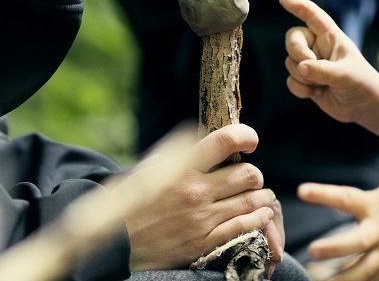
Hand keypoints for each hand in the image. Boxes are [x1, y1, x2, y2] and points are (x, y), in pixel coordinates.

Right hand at [121, 124, 282, 270]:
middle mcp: (195, 191)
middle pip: (248, 173)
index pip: (225, 141)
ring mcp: (203, 219)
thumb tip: (210, 137)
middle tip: (250, 177)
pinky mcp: (206, 242)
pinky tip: (259, 215)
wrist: (118, 240)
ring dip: (261, 196)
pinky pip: (246, 228)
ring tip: (259, 196)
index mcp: (181, 167)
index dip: (245, 135)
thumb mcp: (152, 165)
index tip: (251, 140)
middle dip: (253, 173)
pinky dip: (258, 219)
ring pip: (252, 201)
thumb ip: (182, 150)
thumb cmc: (135, 198)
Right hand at [280, 0, 378, 122]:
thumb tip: (302, 67)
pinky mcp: (305, 80)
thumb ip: (323, 70)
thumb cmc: (362, 83)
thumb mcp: (346, 74)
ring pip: (289, 63)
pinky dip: (301, 89)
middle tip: (310, 66)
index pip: (312, 15)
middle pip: (292, 39)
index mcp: (331, 37)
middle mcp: (318, 47)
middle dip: (297, 54)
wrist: (364, 105)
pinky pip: (290, 81)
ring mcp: (310, 63)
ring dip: (303, 77)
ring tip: (323, 85)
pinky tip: (318, 93)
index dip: (298, 5)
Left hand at [298, 181, 378, 280]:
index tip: (301, 191)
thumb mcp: (378, 196)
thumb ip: (355, 204)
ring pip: (365, 270)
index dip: (323, 195)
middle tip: (312, 251)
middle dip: (334, 247)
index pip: (345, 198)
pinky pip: (372, 279)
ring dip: (341, 279)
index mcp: (374, 206)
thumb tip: (327, 205)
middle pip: (357, 241)